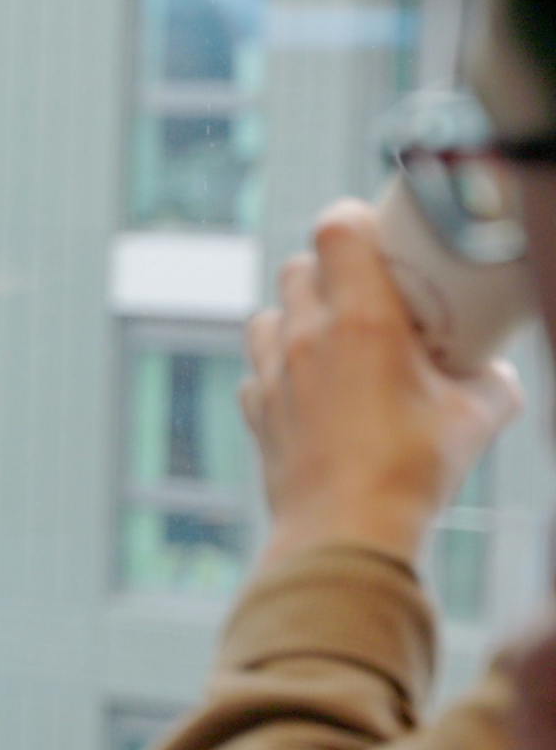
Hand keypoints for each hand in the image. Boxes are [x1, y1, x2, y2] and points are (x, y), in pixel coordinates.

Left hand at [242, 200, 520, 568]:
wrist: (347, 531)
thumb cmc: (415, 471)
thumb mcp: (478, 417)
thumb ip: (492, 380)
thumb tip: (494, 369)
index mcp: (360, 320)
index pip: (336, 229)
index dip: (353, 217)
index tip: (376, 228)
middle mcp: (306, 337)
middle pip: (298, 266)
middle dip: (328, 267)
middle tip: (366, 288)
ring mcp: (273, 373)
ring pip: (268, 314)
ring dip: (295, 314)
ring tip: (334, 336)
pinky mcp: (256, 410)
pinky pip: (257, 368)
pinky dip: (279, 365)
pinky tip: (310, 386)